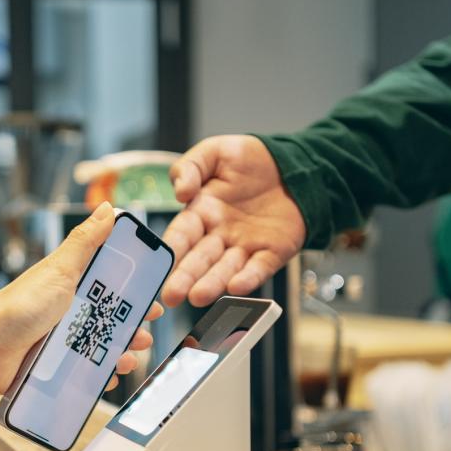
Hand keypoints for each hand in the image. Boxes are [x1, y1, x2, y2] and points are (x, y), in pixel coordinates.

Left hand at [0, 202, 161, 394]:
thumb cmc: (18, 306)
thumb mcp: (59, 270)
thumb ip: (86, 241)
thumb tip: (108, 208)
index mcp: (71, 289)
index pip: (112, 290)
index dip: (134, 297)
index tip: (153, 304)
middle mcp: (67, 315)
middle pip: (110, 323)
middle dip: (131, 331)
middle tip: (142, 337)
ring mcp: (59, 343)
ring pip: (100, 350)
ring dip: (120, 356)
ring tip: (126, 360)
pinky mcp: (52, 369)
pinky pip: (82, 376)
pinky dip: (97, 378)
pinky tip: (106, 378)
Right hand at [161, 135, 305, 306]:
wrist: (293, 164)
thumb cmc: (249, 159)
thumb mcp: (214, 152)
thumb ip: (190, 167)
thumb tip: (180, 192)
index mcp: (201, 212)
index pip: (182, 234)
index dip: (171, 249)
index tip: (158, 265)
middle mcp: (220, 234)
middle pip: (200, 259)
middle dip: (185, 277)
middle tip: (172, 296)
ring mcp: (246, 246)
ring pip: (226, 269)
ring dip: (212, 284)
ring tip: (198, 297)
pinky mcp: (273, 252)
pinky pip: (260, 267)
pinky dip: (249, 278)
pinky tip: (237, 287)